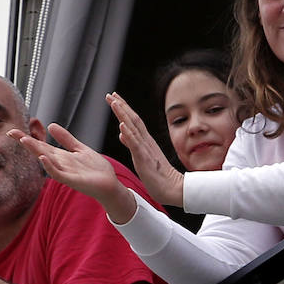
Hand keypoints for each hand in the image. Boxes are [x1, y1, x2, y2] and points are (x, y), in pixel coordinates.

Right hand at [9, 124, 137, 222]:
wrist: (109, 184)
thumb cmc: (96, 169)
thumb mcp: (79, 148)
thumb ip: (66, 138)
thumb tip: (51, 125)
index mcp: (61, 156)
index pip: (41, 144)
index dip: (27, 137)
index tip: (13, 131)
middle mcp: (60, 163)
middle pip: (39, 150)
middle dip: (26, 142)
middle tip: (11, 133)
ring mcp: (64, 172)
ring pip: (46, 160)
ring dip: (35, 150)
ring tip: (24, 140)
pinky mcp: (72, 180)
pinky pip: (58, 173)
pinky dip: (49, 166)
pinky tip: (43, 158)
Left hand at [107, 92, 183, 206]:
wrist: (173, 188)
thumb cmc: (158, 176)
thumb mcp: (141, 157)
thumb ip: (131, 143)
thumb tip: (121, 133)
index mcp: (145, 141)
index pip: (133, 121)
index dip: (124, 108)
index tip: (114, 98)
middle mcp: (146, 142)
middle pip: (133, 119)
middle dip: (121, 106)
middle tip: (110, 94)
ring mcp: (145, 149)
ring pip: (133, 128)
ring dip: (123, 114)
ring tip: (114, 102)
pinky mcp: (144, 159)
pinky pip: (136, 145)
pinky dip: (129, 133)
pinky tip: (122, 125)